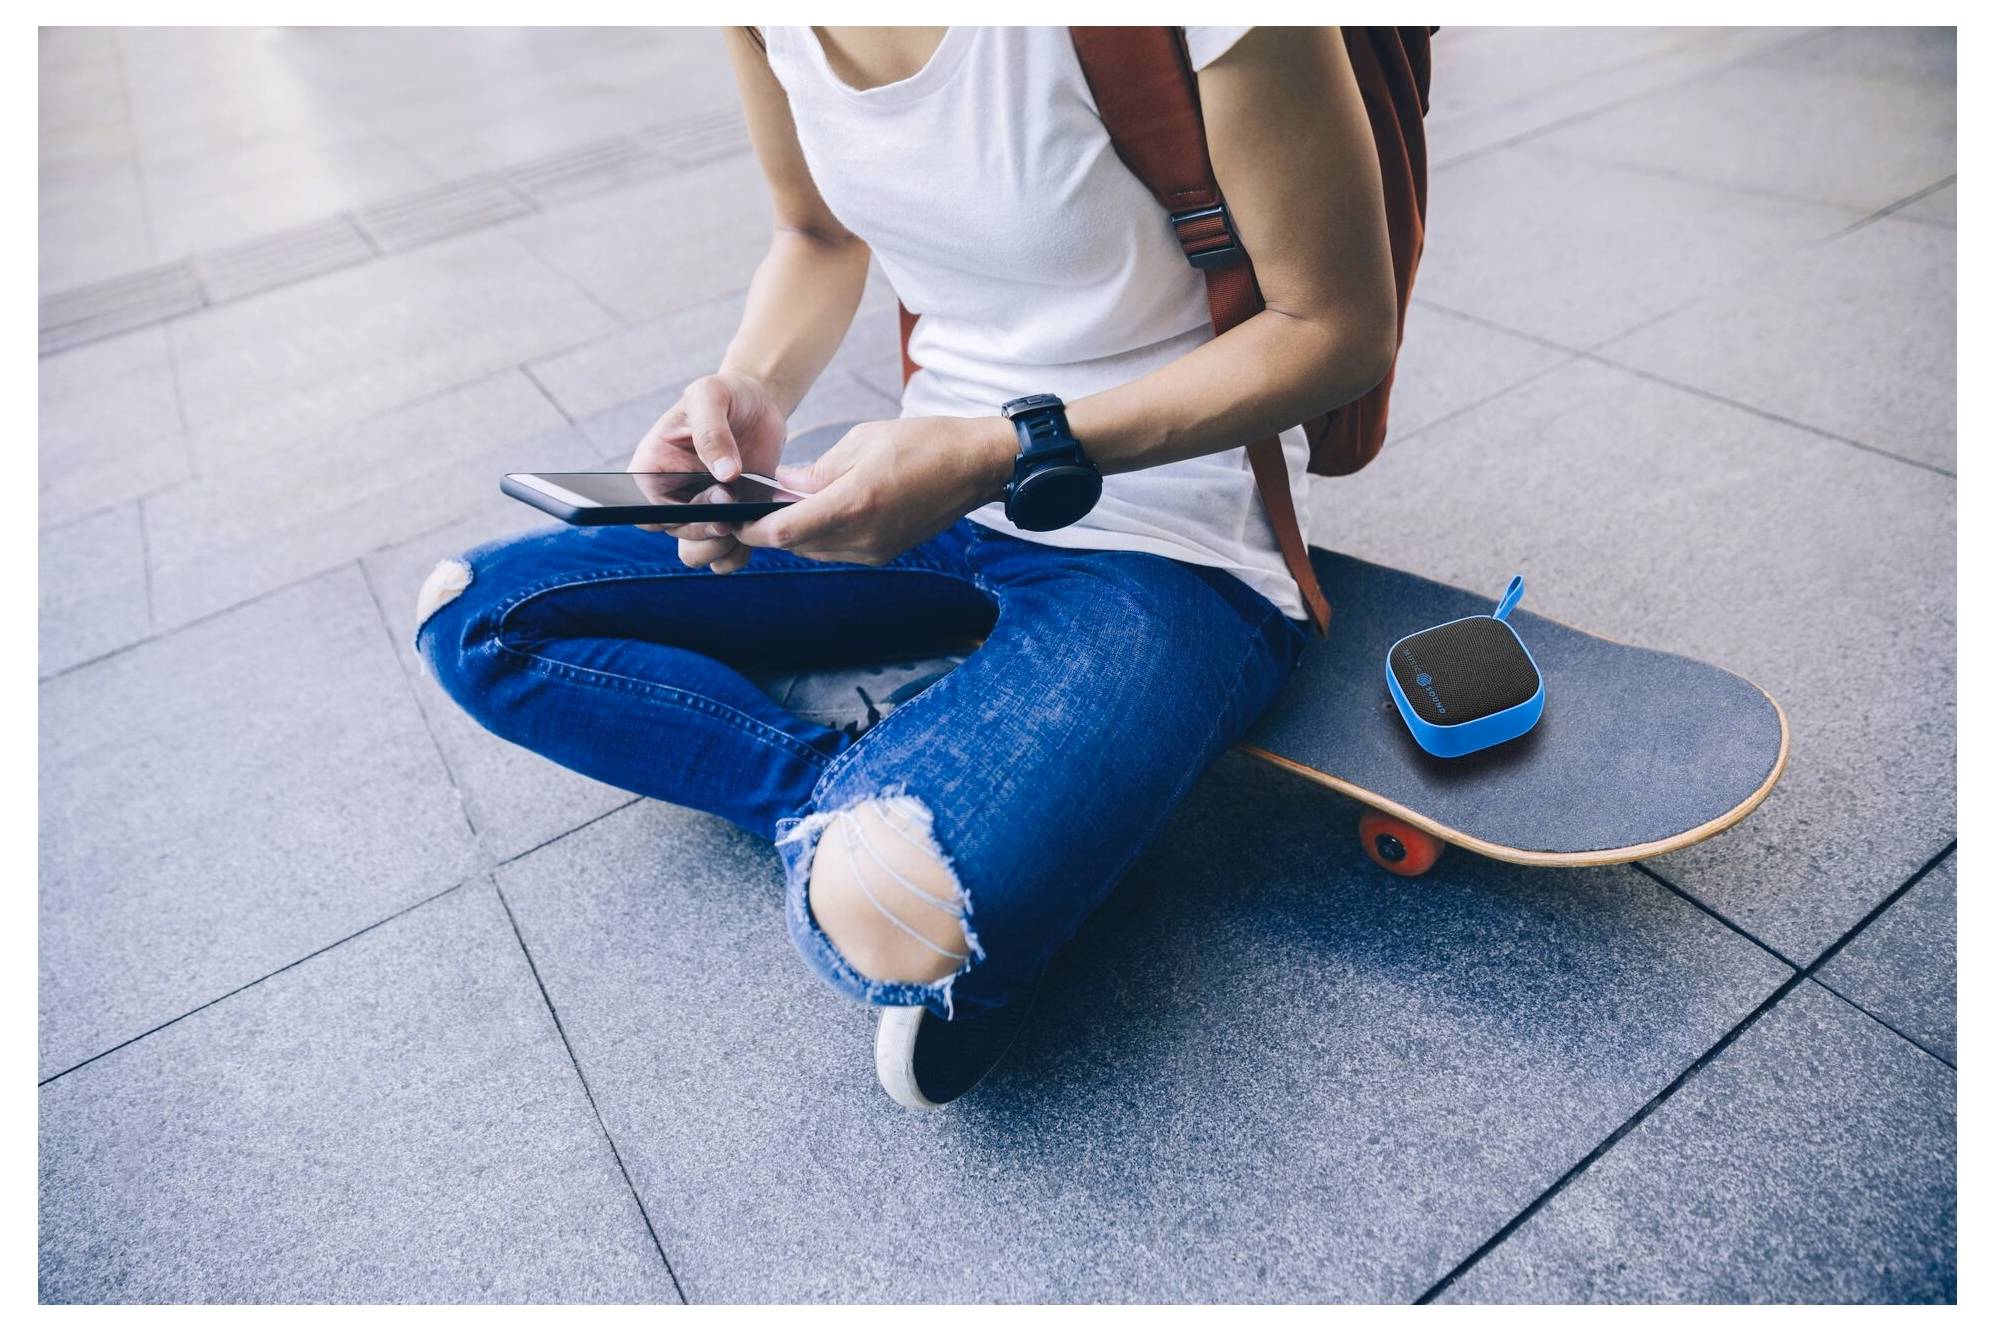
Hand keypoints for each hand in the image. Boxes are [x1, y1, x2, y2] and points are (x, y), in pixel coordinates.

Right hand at [629, 369, 788, 572]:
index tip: (706, 500)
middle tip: (733, 504)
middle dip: (705, 529)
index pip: (644, 511)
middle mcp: (672, 496)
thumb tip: (725, 475)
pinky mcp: (730, 521)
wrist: (757, 403)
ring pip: (697, 553)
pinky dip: (741, 552)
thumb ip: (712, 431)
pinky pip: (726, 555)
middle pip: (676, 535)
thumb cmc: (725, 394)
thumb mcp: (712, 395)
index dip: (670, 516)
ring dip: (720, 548)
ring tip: (744, 522)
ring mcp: (700, 512)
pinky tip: (758, 528)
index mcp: (653, 468)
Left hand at [734, 416, 1014, 565]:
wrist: (976, 466)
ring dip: (796, 531)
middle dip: (770, 527)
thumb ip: (816, 471)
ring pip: (815, 549)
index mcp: (854, 503)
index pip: (784, 531)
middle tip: (751, 505)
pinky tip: (820, 509)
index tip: (731, 516)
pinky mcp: (885, 553)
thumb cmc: (923, 443)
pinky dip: (821, 533)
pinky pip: (838, 549)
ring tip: (785, 504)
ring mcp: (876, 550)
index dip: (751, 528)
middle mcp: (864, 537)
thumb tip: (782, 488)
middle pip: (795, 544)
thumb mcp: (861, 442)